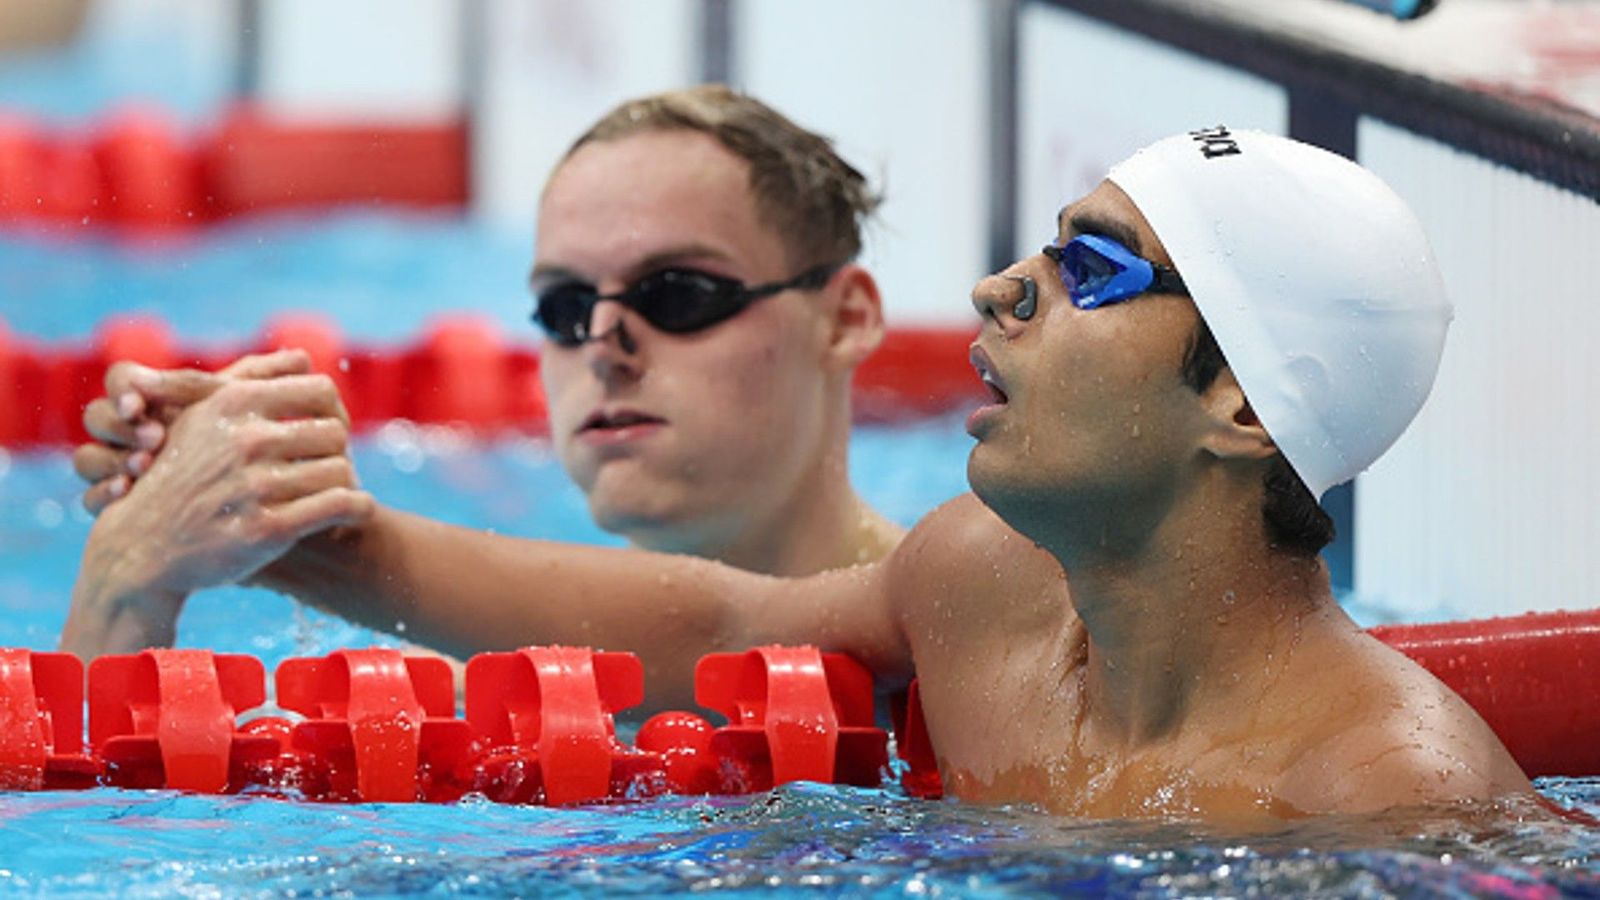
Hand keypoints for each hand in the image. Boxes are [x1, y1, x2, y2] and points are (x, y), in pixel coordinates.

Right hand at [60, 374, 373, 657]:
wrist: (142, 546)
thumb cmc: (180, 476)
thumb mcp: (200, 417)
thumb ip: (250, 381)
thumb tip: (303, 356)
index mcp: (232, 402)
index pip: (320, 390)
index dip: (331, 411)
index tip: (324, 432)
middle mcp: (244, 439)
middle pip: (335, 433)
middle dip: (337, 452)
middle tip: (331, 468)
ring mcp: (256, 485)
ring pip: (342, 470)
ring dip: (346, 483)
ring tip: (335, 492)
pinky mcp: (269, 528)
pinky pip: (344, 505)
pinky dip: (359, 506)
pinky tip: (356, 509)